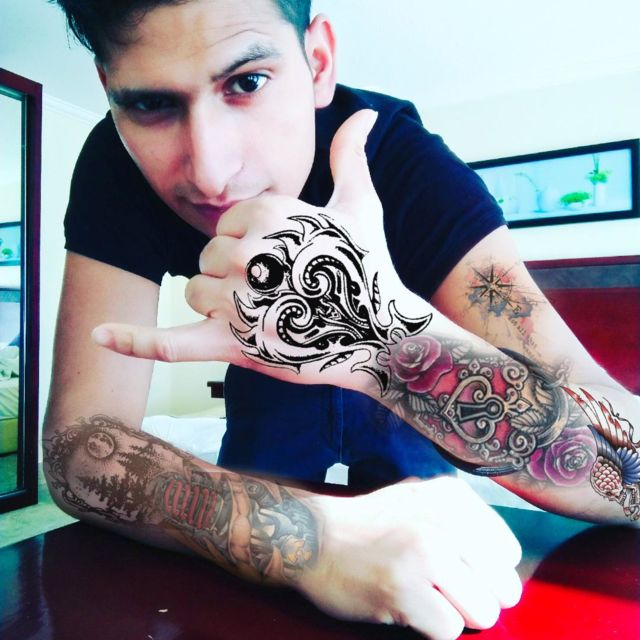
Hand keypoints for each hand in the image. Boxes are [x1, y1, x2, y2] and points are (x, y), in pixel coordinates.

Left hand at [92, 109, 431, 391]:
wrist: (383, 333)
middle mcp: (247, 253)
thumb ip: (349, 156)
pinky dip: (134, 341)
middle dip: (235, 274)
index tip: (281, 261)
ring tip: (266, 314)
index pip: (226, 223)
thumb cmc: (371, 267)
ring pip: (195, 294)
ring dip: (221, 304)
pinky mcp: (234, 346)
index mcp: (267, 214)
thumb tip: (364, 114)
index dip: (249, 243)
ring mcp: (239, 302)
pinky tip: (99, 336)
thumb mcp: (361, 204)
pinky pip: (172, 344)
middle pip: (207, 259)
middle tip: (281, 292)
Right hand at [301, 476, 521, 639]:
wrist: (312, 536)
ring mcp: (425, 555)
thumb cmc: (370, 525)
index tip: (457, 568)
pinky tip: (406, 606)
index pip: (508, 552)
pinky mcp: (405, 590)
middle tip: (442, 590)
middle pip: (504, 587)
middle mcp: (444, 520)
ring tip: (424, 597)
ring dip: (455, 614)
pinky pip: (450, 631)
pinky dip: (430, 628)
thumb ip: (461, 520)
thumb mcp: (418, 499)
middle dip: (477, 598)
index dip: (485, 570)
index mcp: (452, 496)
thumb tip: (503, 561)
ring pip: (484, 612)